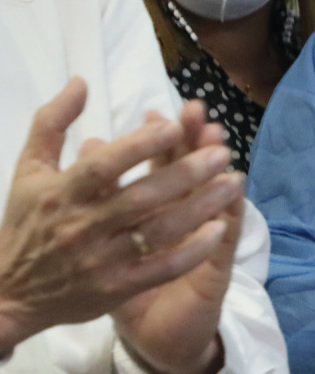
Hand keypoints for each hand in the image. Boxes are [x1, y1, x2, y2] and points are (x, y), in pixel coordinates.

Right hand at [0, 79, 242, 364]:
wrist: (10, 292)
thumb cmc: (25, 222)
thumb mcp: (28, 169)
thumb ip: (51, 123)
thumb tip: (81, 82)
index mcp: (60, 193)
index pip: (102, 166)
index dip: (138, 146)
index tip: (174, 125)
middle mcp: (81, 226)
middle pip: (140, 197)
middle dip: (185, 173)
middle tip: (222, 153)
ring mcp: (101, 261)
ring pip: (158, 231)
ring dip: (200, 207)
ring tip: (233, 184)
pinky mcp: (117, 289)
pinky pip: (161, 268)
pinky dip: (192, 251)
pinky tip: (220, 230)